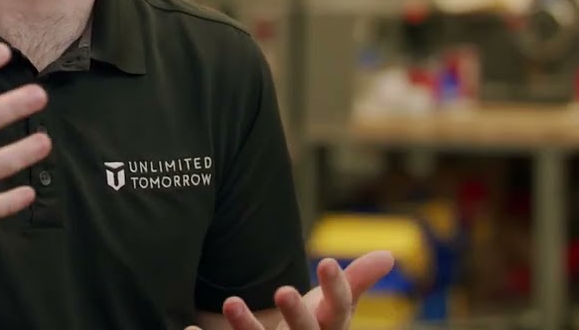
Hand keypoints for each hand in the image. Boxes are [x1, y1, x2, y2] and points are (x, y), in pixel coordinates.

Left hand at [192, 251, 395, 329]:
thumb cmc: (316, 328)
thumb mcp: (336, 309)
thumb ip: (357, 282)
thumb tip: (390, 256)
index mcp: (331, 329)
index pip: (340, 309)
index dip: (337, 287)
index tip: (327, 260)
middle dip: (296, 315)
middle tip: (283, 289)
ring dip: (246, 326)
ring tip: (230, 301)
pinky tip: (189, 327)